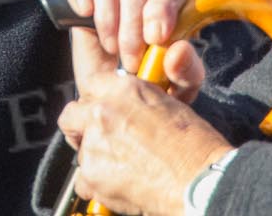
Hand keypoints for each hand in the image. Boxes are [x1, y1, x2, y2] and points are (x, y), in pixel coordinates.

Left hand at [58, 72, 231, 215]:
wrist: (200, 181)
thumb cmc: (194, 147)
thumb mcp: (166, 105)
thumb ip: (136, 102)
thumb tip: (122, 108)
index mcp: (122, 89)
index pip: (91, 85)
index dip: (95, 101)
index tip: (99, 112)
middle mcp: (102, 112)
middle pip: (71, 115)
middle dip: (81, 127)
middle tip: (97, 140)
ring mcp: (94, 144)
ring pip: (81, 150)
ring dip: (96, 159)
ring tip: (123, 169)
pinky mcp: (92, 175)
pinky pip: (82, 182)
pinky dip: (96, 186)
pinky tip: (119, 186)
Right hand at [60, 0, 205, 104]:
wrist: (119, 104)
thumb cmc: (153, 90)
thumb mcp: (179, 89)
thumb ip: (187, 71)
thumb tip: (179, 51)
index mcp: (174, 10)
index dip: (163, 5)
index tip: (155, 37)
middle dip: (131, 26)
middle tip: (131, 61)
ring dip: (107, 15)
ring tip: (110, 47)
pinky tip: (84, 12)